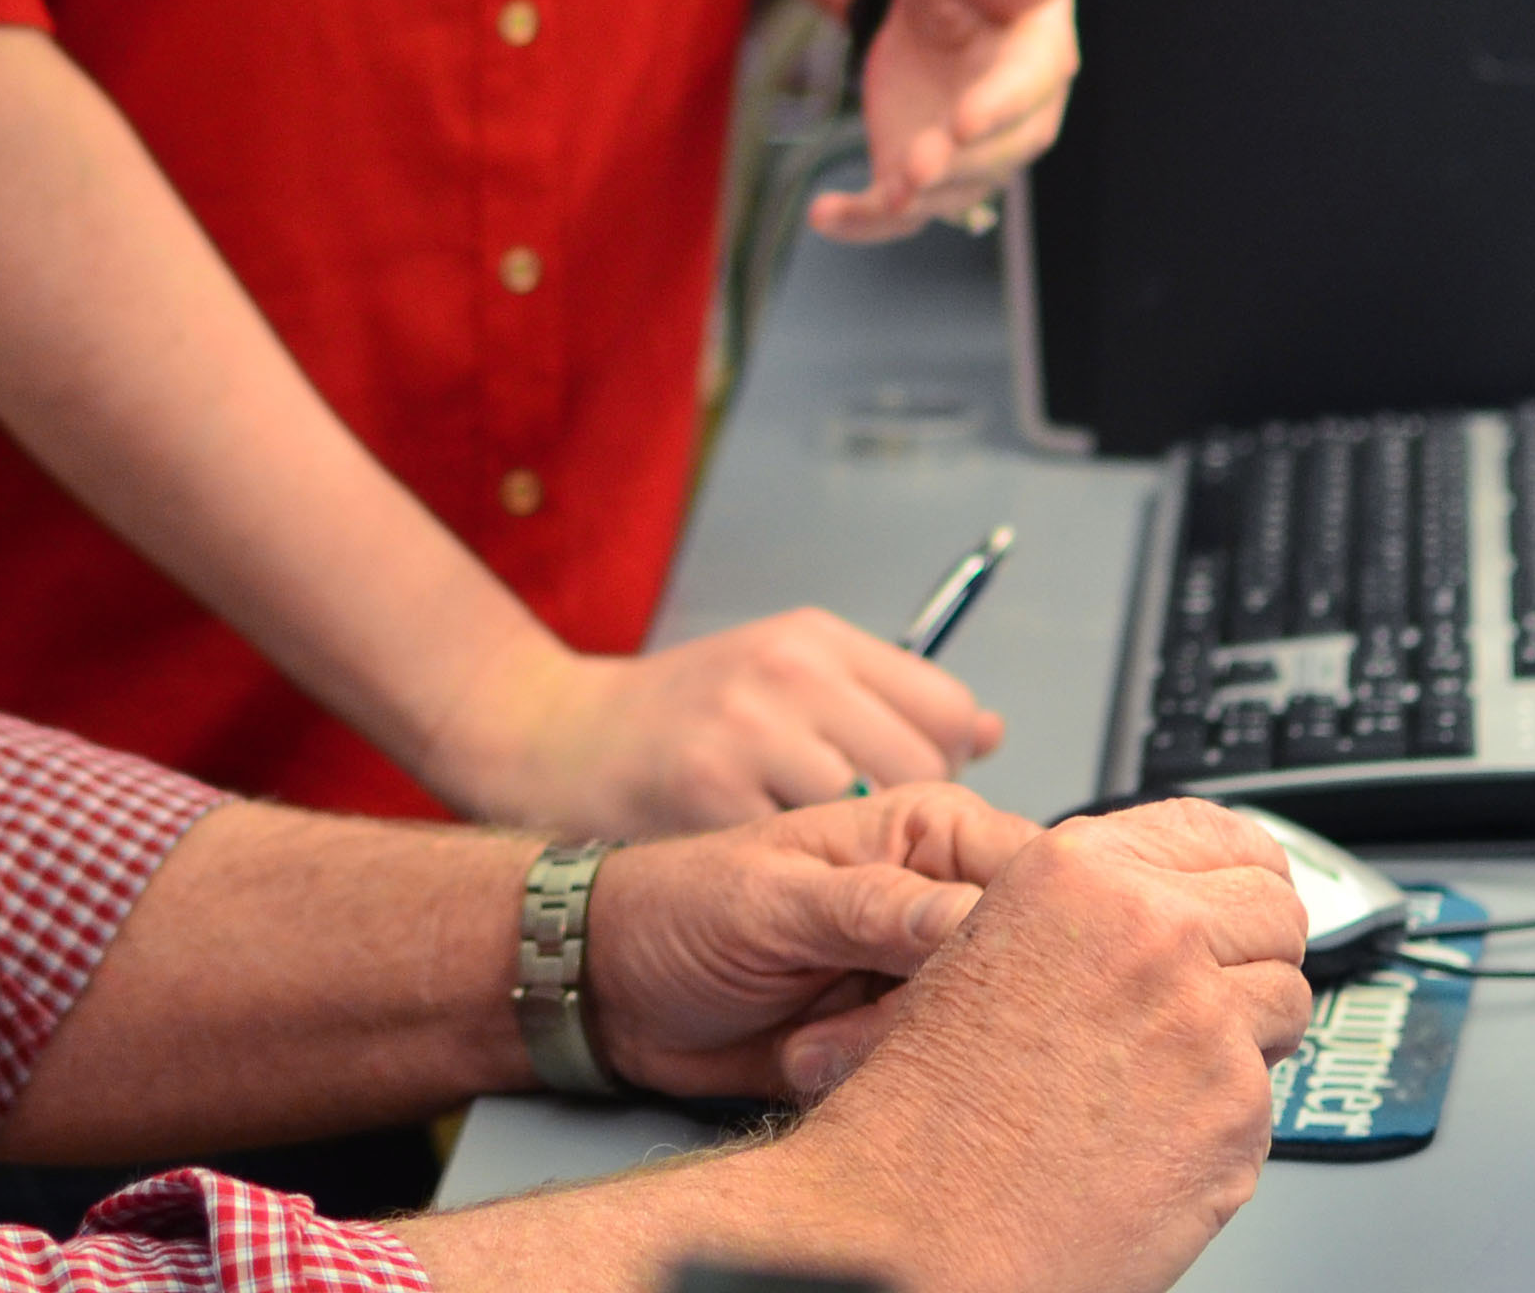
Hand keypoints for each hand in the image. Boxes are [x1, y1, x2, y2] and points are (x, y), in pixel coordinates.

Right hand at [422, 612, 1006, 831]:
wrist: (544, 739)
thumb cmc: (675, 726)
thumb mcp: (781, 680)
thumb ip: (883, 706)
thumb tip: (990, 733)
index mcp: (815, 641)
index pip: (947, 712)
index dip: (946, 774)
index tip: (907, 809)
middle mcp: (789, 673)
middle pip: (922, 771)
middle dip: (908, 828)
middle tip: (858, 855)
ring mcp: (749, 731)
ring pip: (873, 821)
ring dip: (861, 865)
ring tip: (817, 878)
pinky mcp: (711, 796)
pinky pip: (805, 862)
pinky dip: (804, 892)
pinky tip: (769, 889)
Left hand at [578, 784, 1029, 1100]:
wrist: (617, 988)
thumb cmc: (679, 907)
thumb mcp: (774, 898)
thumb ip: (878, 905)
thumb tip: (982, 910)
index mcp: (931, 832)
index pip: (1038, 874)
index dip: (1037, 931)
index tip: (986, 976)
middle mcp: (941, 901)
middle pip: (1021, 970)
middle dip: (947, 1009)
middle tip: (857, 1013)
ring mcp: (923, 977)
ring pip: (981, 1035)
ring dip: (893, 1051)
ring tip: (812, 1038)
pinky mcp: (900, 1042)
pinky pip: (934, 1080)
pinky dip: (873, 1083)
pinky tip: (809, 1058)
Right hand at [742, 800, 1314, 1292]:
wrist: (923, 1221)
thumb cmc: (930, 1105)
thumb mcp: (988, 946)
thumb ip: (1090, 909)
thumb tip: (1173, 900)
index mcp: (1081, 871)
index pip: (1221, 833)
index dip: (1235, 871)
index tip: (1239, 893)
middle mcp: (1152, 930)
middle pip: (1274, 908)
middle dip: (1253, 949)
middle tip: (1212, 992)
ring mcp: (1204, 1019)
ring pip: (1289, 998)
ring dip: (1250, 1031)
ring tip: (1173, 1072)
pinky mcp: (1237, 1110)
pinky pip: (1271, 1094)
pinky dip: (1230, 1115)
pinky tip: (1160, 1131)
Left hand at [814, 0, 1076, 242]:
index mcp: (1039, 59)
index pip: (1025, 92)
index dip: (997, 110)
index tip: (963, 122)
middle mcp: (1017, 120)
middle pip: (995, 158)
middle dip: (954, 167)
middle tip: (914, 169)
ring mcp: (969, 155)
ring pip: (949, 193)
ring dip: (913, 201)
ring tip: (874, 200)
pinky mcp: (921, 170)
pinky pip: (897, 211)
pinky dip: (861, 221)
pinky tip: (822, 215)